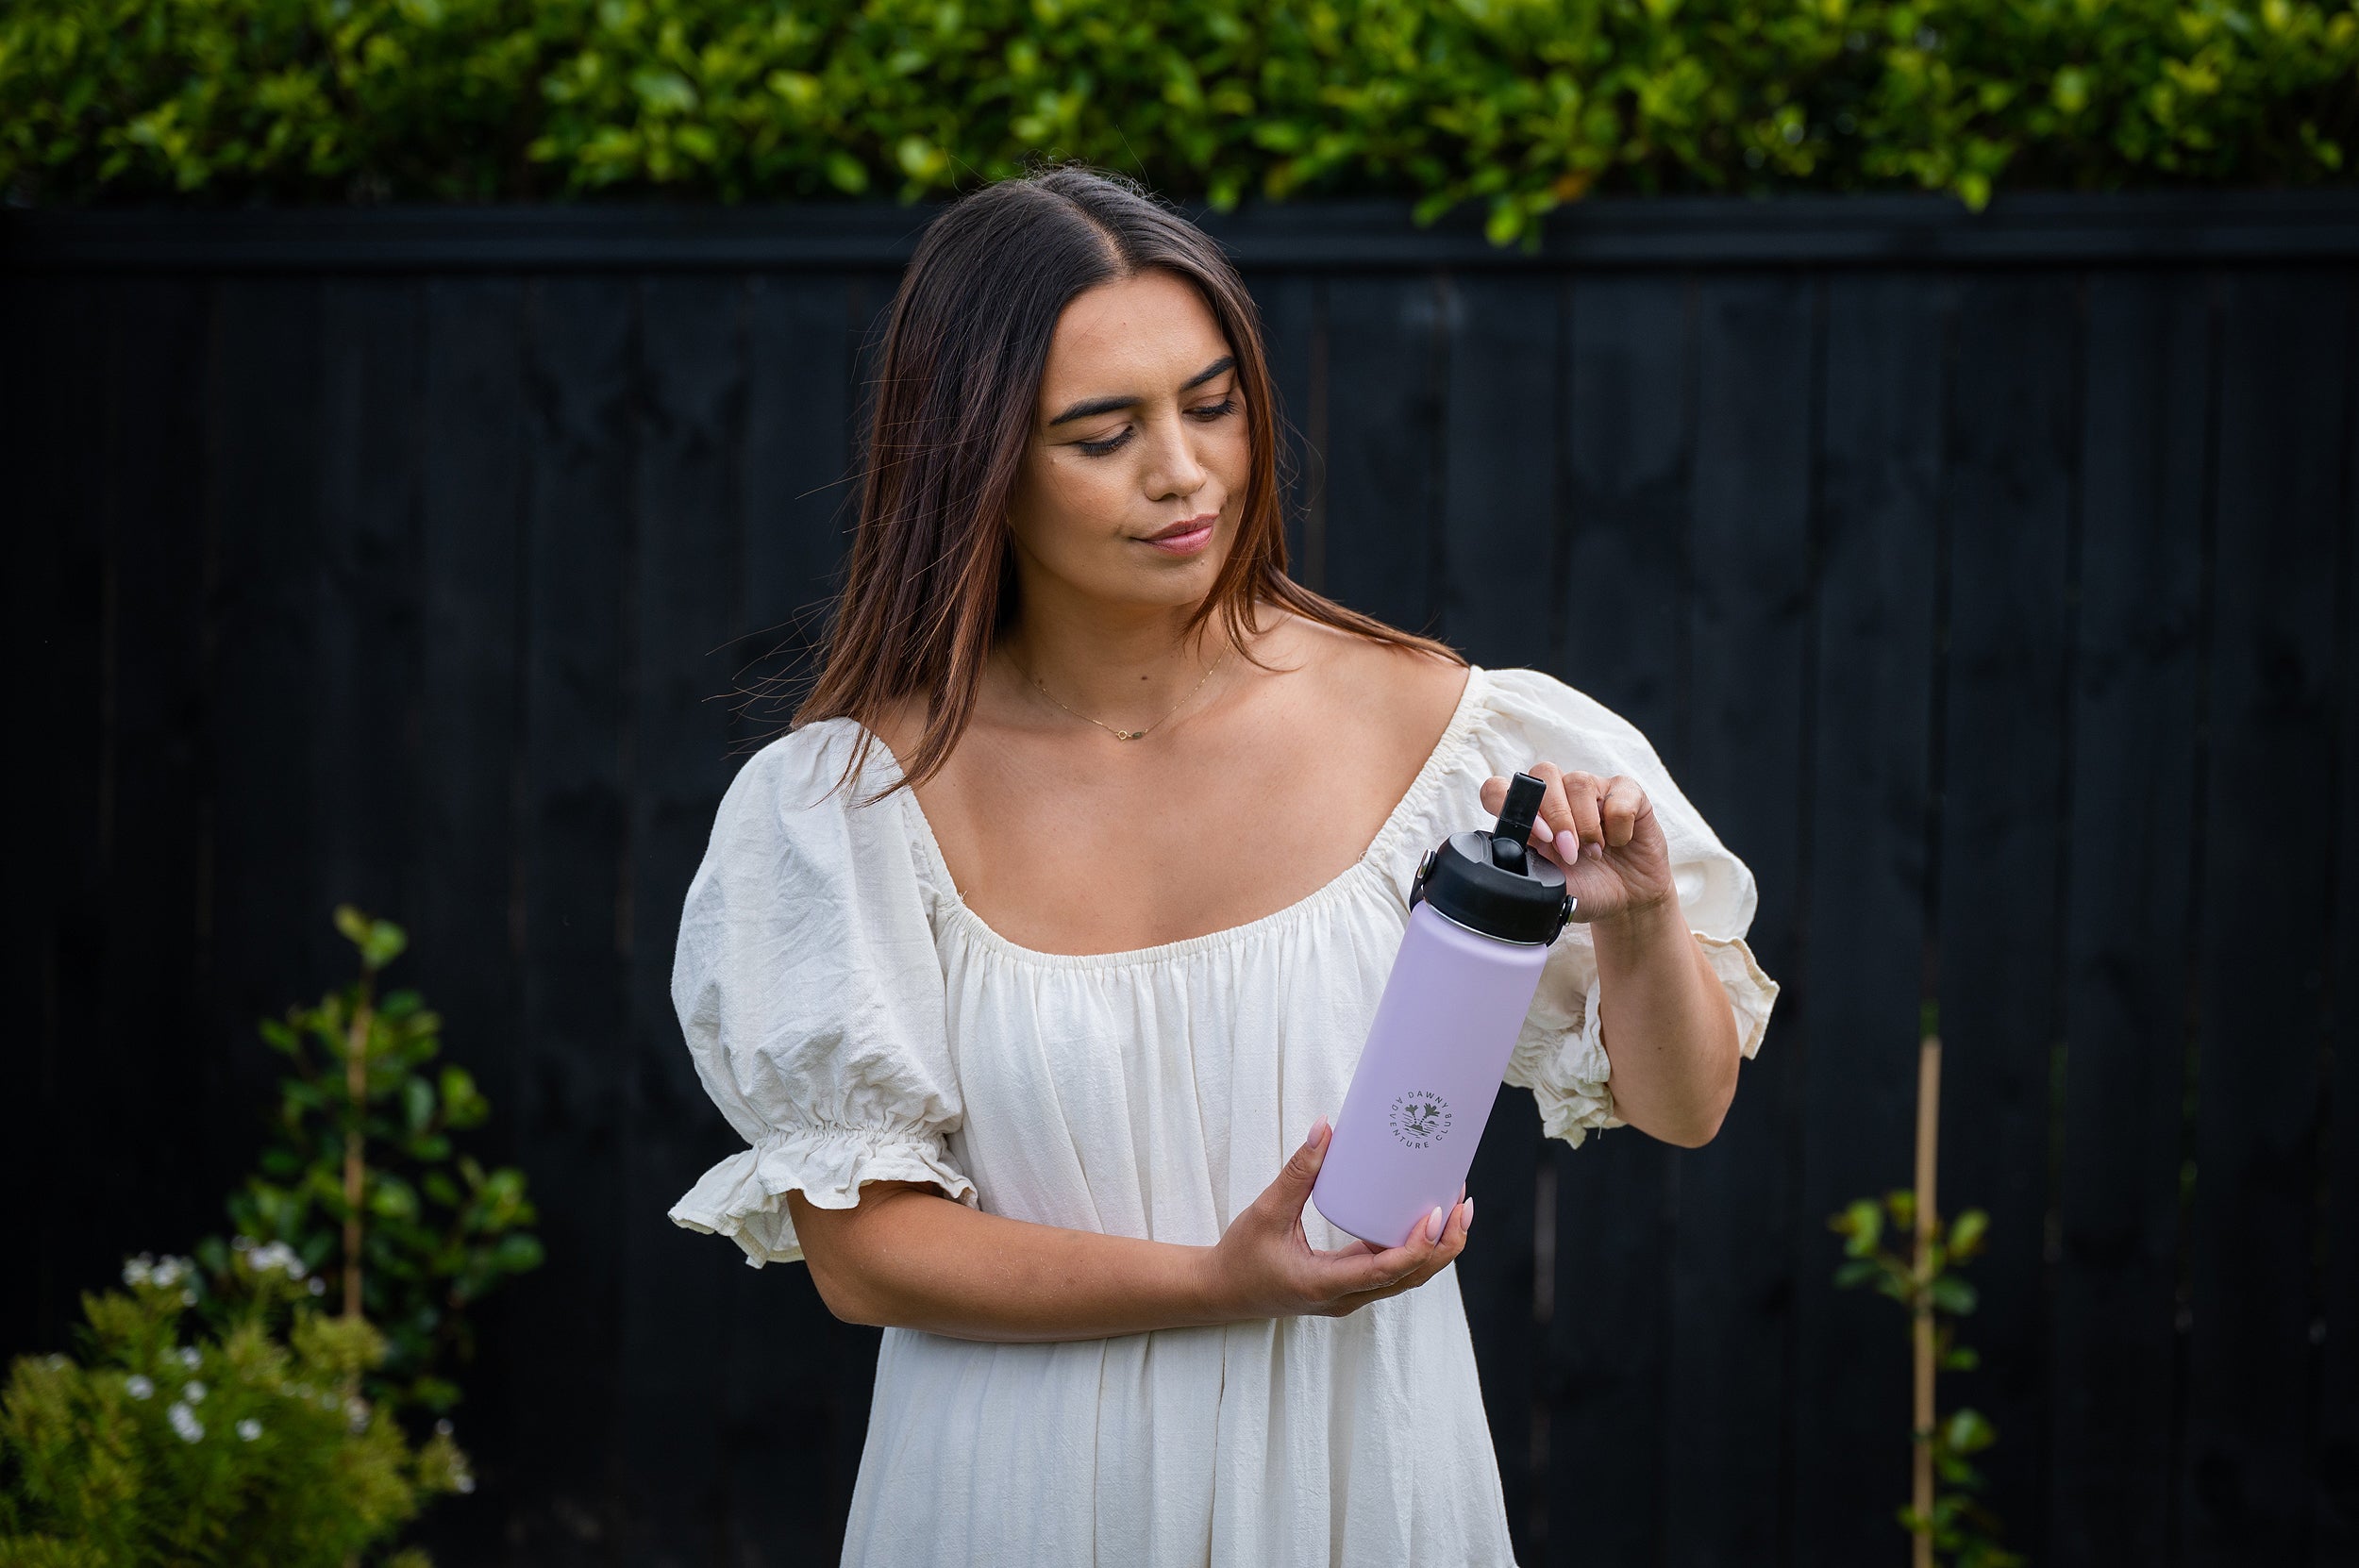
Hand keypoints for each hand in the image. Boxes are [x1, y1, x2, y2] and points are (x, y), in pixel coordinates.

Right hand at [1204, 1119, 1472, 1319]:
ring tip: (1455, 1208)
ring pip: (1407, 1279)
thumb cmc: (1241, 1256)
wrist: (1221, 1291)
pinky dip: (1414, 1249)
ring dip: (1435, 1248)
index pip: (1387, 1271)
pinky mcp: (1349, 1287)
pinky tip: (1424, 1220)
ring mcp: (1350, 1296)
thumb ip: (1298, 1172)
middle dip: (1443, 1244)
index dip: (1418, 1245)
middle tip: (1462, 1203)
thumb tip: (1326, 1128)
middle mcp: (1346, 1298)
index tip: (1436, 1213)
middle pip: (1411, 1279)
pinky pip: (1392, 1272)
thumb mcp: (1266, 1211)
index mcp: (1326, 1285)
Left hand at [1480, 763, 1675, 927]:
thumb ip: (1526, 869)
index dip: (1511, 804)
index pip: (1498, 788)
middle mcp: (1557, 795)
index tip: (1539, 837)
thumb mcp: (1549, 887)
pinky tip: (1618, 842)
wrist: (1629, 900)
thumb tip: (1506, 856)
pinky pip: (1618, 795)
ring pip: (1579, 781)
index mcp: (1529, 815)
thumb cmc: (1586, 889)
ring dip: (1587, 824)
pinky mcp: (1625, 792)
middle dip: (1556, 816)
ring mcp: (1592, 789)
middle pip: (1543, 773)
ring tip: (1594, 853)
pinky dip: (1619, 826)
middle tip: (1569, 852)